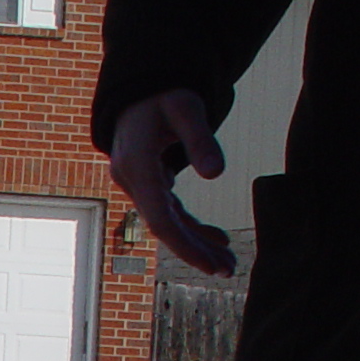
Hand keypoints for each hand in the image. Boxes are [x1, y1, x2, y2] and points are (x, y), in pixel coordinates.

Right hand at [109, 89, 237, 275]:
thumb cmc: (162, 94)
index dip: (183, 244)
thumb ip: (200, 138)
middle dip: (194, 251)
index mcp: (136, 165)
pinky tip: (218, 239)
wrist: (137, 91)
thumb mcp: (185, 108)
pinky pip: (170, 213)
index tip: (208, 263)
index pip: (158, 217)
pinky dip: (192, 228)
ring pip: (168, 224)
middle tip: (227, 269)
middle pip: (164, 226)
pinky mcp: (149, 186)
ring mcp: (139, 186)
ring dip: (197, 244)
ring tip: (227, 262)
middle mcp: (132, 181)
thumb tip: (216, 174)